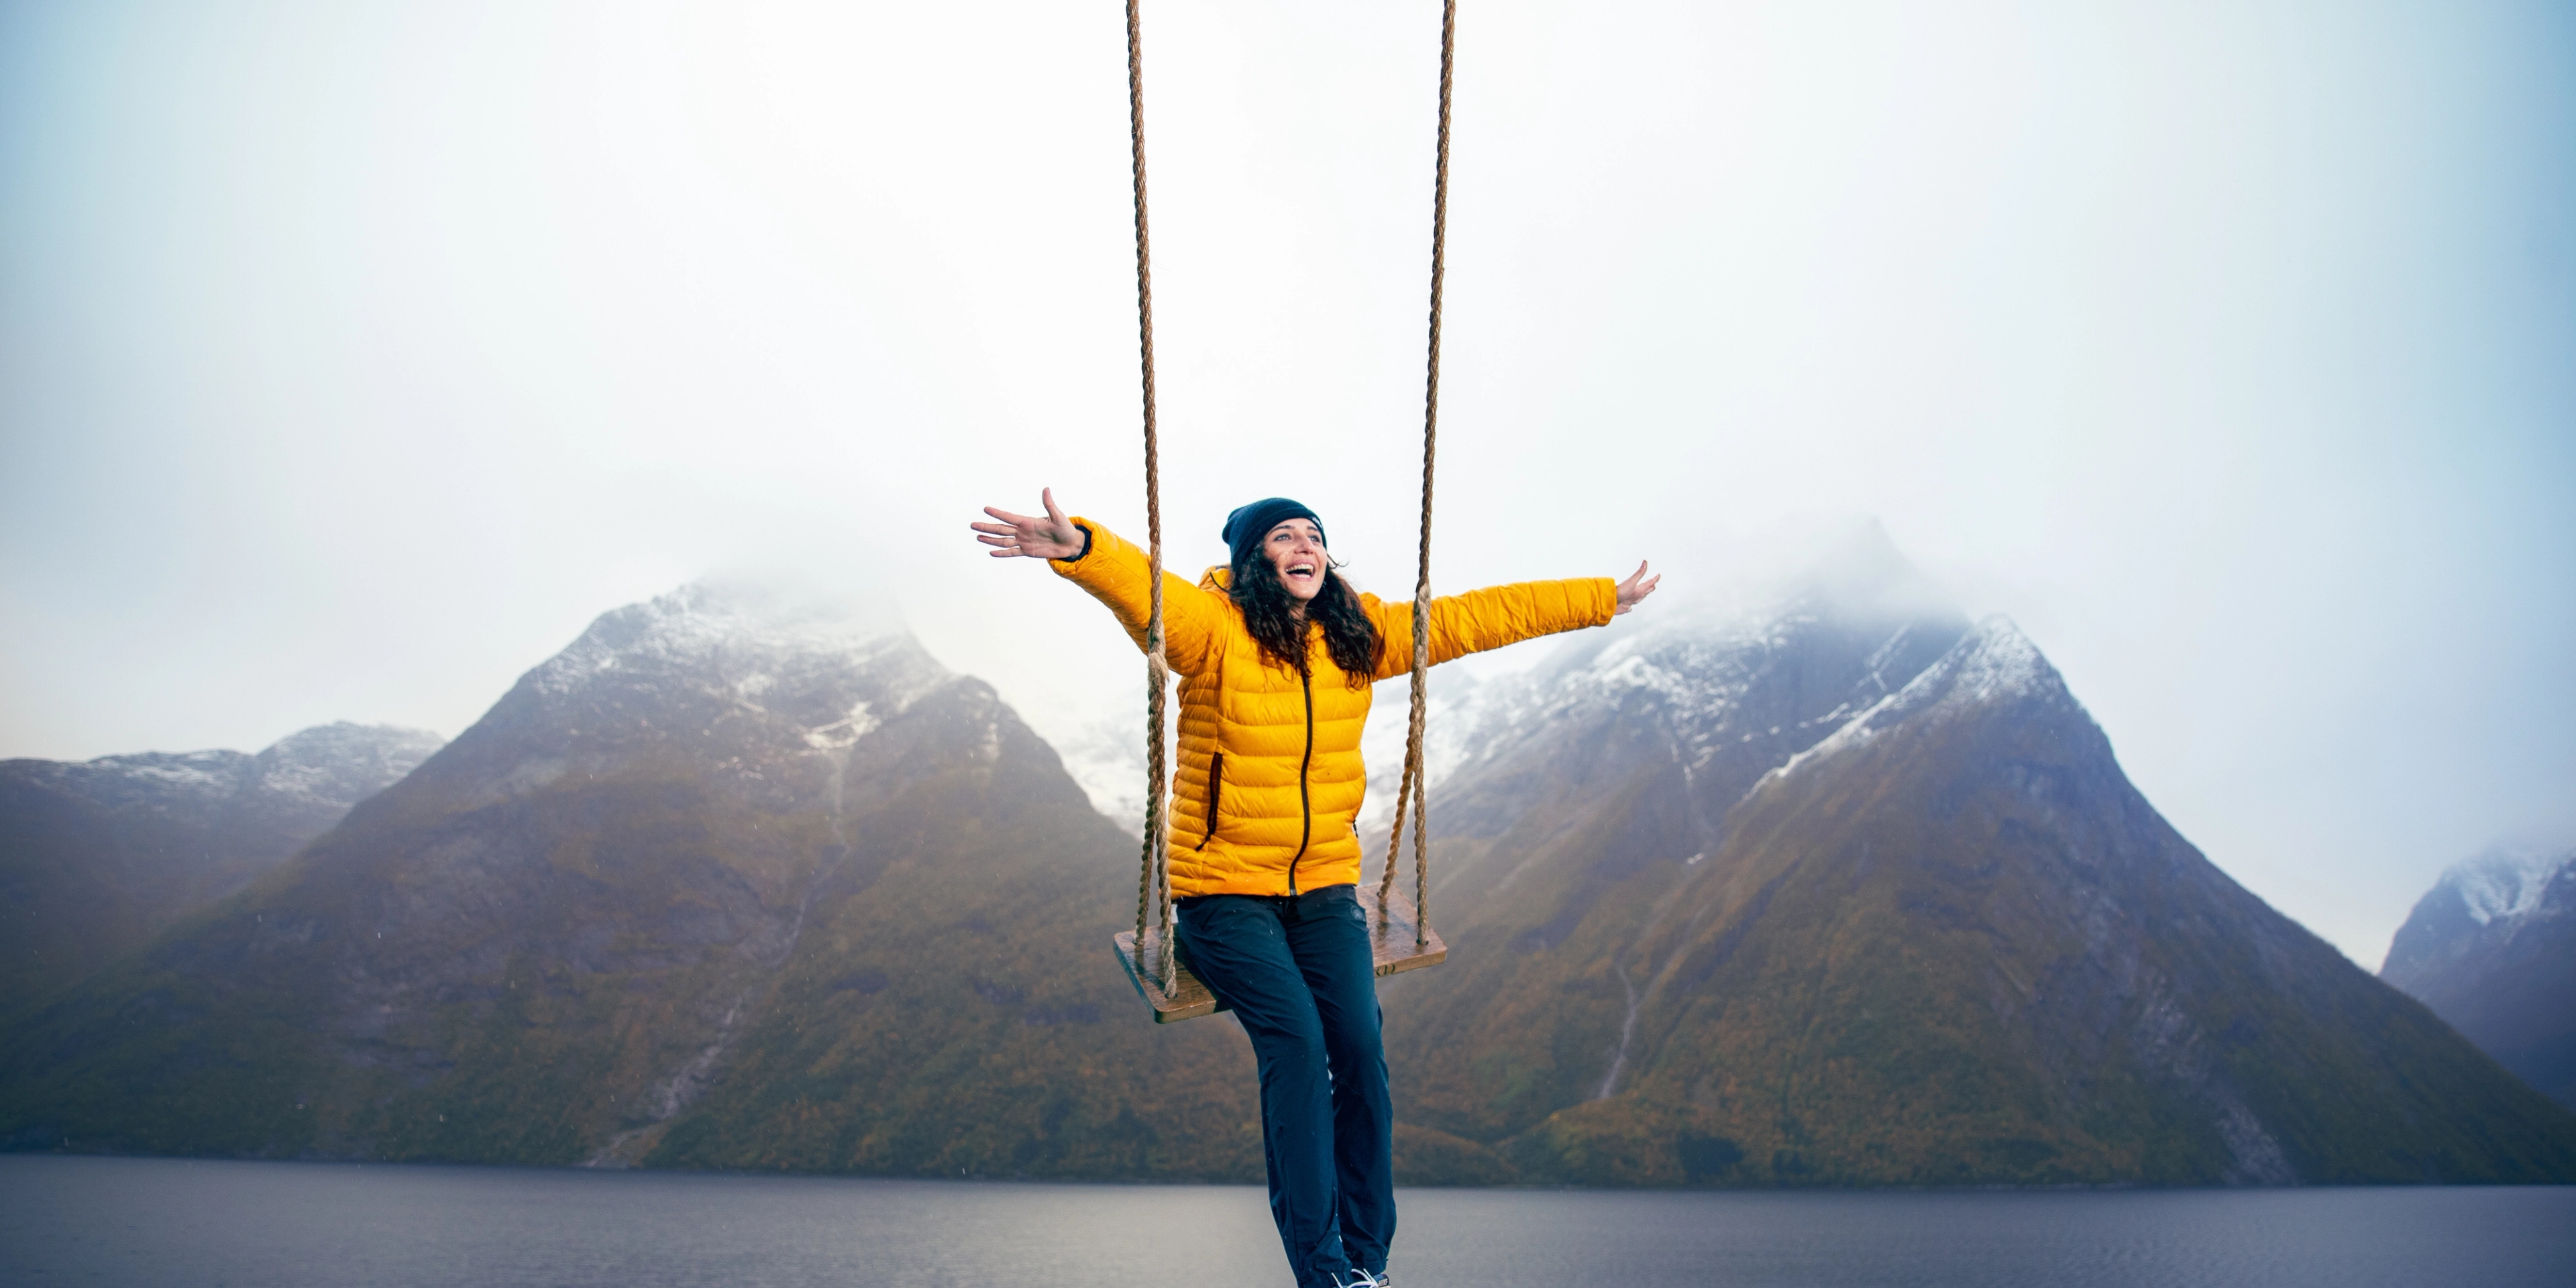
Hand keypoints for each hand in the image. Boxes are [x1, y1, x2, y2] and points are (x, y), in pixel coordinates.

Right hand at [972, 488, 1087, 559]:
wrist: (1070, 544)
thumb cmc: (1065, 528)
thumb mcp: (1058, 516)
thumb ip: (1049, 505)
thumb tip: (1046, 489)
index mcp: (1028, 521)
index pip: (1009, 517)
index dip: (997, 513)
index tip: (985, 509)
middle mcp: (1023, 531)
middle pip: (1001, 529)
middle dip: (987, 527)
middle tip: (973, 525)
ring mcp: (1024, 541)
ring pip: (1003, 541)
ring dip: (990, 539)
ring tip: (978, 537)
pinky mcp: (1027, 551)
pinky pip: (1012, 552)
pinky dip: (1002, 553)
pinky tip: (992, 552)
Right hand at [1614, 560, 1659, 614]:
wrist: (1611, 602)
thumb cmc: (1621, 594)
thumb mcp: (1632, 580)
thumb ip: (1639, 572)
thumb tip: (1645, 564)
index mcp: (1639, 591)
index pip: (1650, 584)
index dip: (1654, 579)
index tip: (1658, 576)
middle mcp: (1637, 598)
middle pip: (1647, 592)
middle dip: (1651, 588)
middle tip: (1653, 585)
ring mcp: (1630, 603)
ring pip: (1640, 599)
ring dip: (1643, 595)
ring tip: (1645, 593)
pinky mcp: (1624, 608)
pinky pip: (1629, 607)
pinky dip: (1630, 606)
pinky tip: (1629, 607)